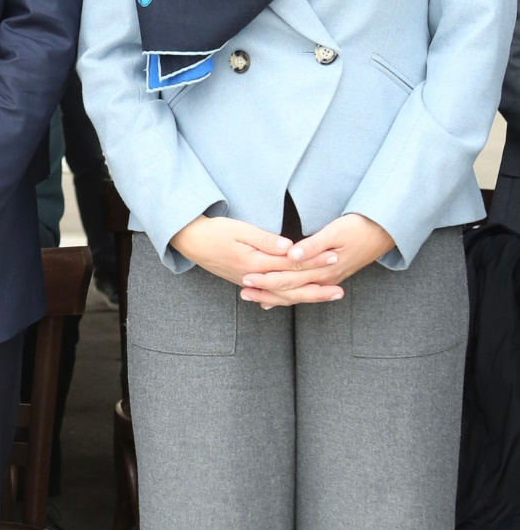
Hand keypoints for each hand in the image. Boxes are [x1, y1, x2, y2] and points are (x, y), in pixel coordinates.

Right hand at [171, 214, 324, 287]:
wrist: (190, 241)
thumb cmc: (214, 231)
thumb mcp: (240, 230)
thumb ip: (265, 240)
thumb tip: (290, 247)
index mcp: (254, 263)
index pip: (291, 265)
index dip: (313, 262)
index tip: (334, 258)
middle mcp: (253, 278)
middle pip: (290, 287)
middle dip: (317, 289)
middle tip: (340, 292)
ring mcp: (248, 283)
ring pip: (281, 295)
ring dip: (305, 296)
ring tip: (326, 297)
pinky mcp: (245, 282)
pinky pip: (270, 296)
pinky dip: (285, 299)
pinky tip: (296, 300)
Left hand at [240, 213, 394, 308]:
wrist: (384, 232)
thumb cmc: (360, 227)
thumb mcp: (336, 232)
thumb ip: (313, 245)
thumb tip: (292, 255)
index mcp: (323, 268)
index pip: (289, 277)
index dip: (267, 278)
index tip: (247, 277)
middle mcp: (325, 278)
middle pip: (290, 289)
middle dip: (266, 291)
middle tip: (243, 291)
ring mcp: (328, 280)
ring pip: (296, 294)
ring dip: (275, 297)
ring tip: (254, 298)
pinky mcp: (330, 277)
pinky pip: (305, 291)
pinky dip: (289, 296)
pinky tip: (276, 301)